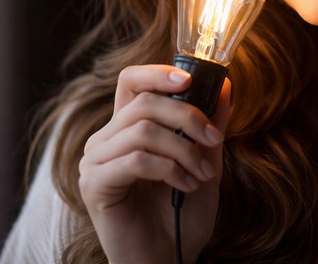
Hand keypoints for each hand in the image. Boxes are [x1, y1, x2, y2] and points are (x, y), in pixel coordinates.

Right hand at [79, 65, 229, 262]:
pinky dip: (169, 169)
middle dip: (187, 117)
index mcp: (126, 128)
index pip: (131, 82)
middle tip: (214, 141)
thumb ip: (209, 124)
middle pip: (144, 102)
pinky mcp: (95, 185)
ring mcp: (95, 162)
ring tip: (202, 175)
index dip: (157, 73)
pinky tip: (185, 186)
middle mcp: (105, 140)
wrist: (167, 259)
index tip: (189, 80)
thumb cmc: (180, 215)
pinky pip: (136, 160)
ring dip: (183, 150)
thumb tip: (223, 84)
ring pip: (143, 130)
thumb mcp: (205, 161)